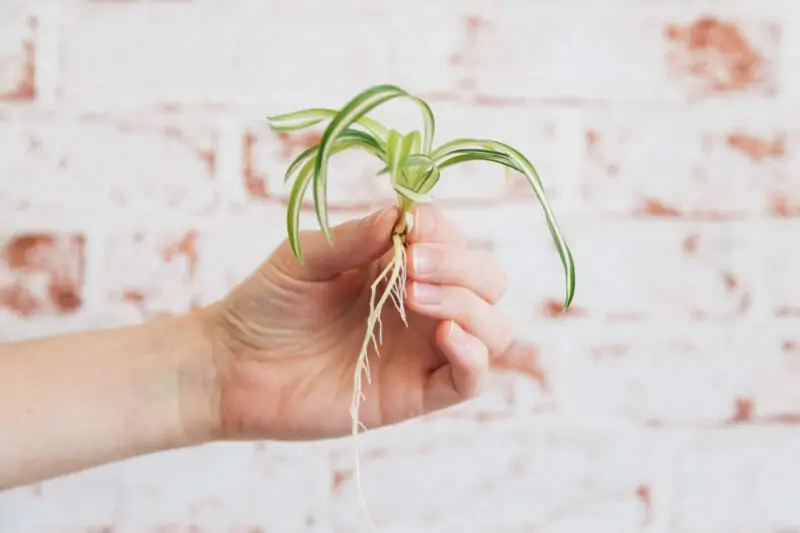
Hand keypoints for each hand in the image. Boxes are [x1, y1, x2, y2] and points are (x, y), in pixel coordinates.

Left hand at [206, 204, 513, 440]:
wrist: (233, 366)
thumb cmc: (268, 304)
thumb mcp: (305, 257)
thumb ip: (355, 237)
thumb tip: (402, 214)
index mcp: (401, 265)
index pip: (452, 240)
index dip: (442, 230)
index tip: (410, 229)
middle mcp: (422, 306)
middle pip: (487, 282)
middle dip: (462, 266)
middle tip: (412, 265)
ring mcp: (422, 350)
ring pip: (492, 327)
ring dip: (469, 305)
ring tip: (415, 297)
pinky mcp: (415, 392)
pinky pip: (470, 379)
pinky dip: (475, 356)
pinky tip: (447, 334)